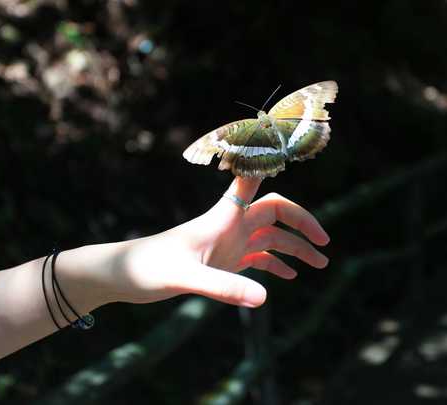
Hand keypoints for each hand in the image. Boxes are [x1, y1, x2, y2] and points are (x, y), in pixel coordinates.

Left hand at [89, 177, 329, 307]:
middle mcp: (230, 225)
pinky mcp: (223, 261)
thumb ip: (224, 287)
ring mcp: (228, 243)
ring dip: (295, 249)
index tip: (291, 146)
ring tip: (319, 266)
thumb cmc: (149, 269)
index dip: (271, 162)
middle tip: (323, 245)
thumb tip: (265, 298)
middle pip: (276, 211)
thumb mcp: (187, 279)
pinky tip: (288, 278)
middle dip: (302, 223)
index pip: (254, 180)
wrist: (123, 277)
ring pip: (272, 237)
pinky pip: (258, 258)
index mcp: (223, 216)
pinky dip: (276, 265)